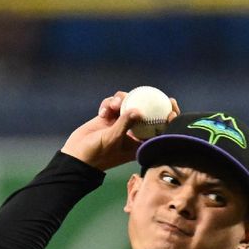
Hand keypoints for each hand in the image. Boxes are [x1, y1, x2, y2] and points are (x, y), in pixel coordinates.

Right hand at [61, 90, 179, 170]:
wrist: (76, 156)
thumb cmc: (97, 154)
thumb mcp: (113, 139)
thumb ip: (125, 124)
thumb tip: (138, 110)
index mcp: (138, 143)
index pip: (159, 130)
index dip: (168, 119)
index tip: (171, 108)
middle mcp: (131, 133)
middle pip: (146, 113)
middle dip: (149, 100)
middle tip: (152, 92)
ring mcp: (120, 124)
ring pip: (128, 104)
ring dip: (120, 101)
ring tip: (112, 106)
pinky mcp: (108, 117)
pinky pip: (113, 104)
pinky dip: (107, 104)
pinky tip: (102, 112)